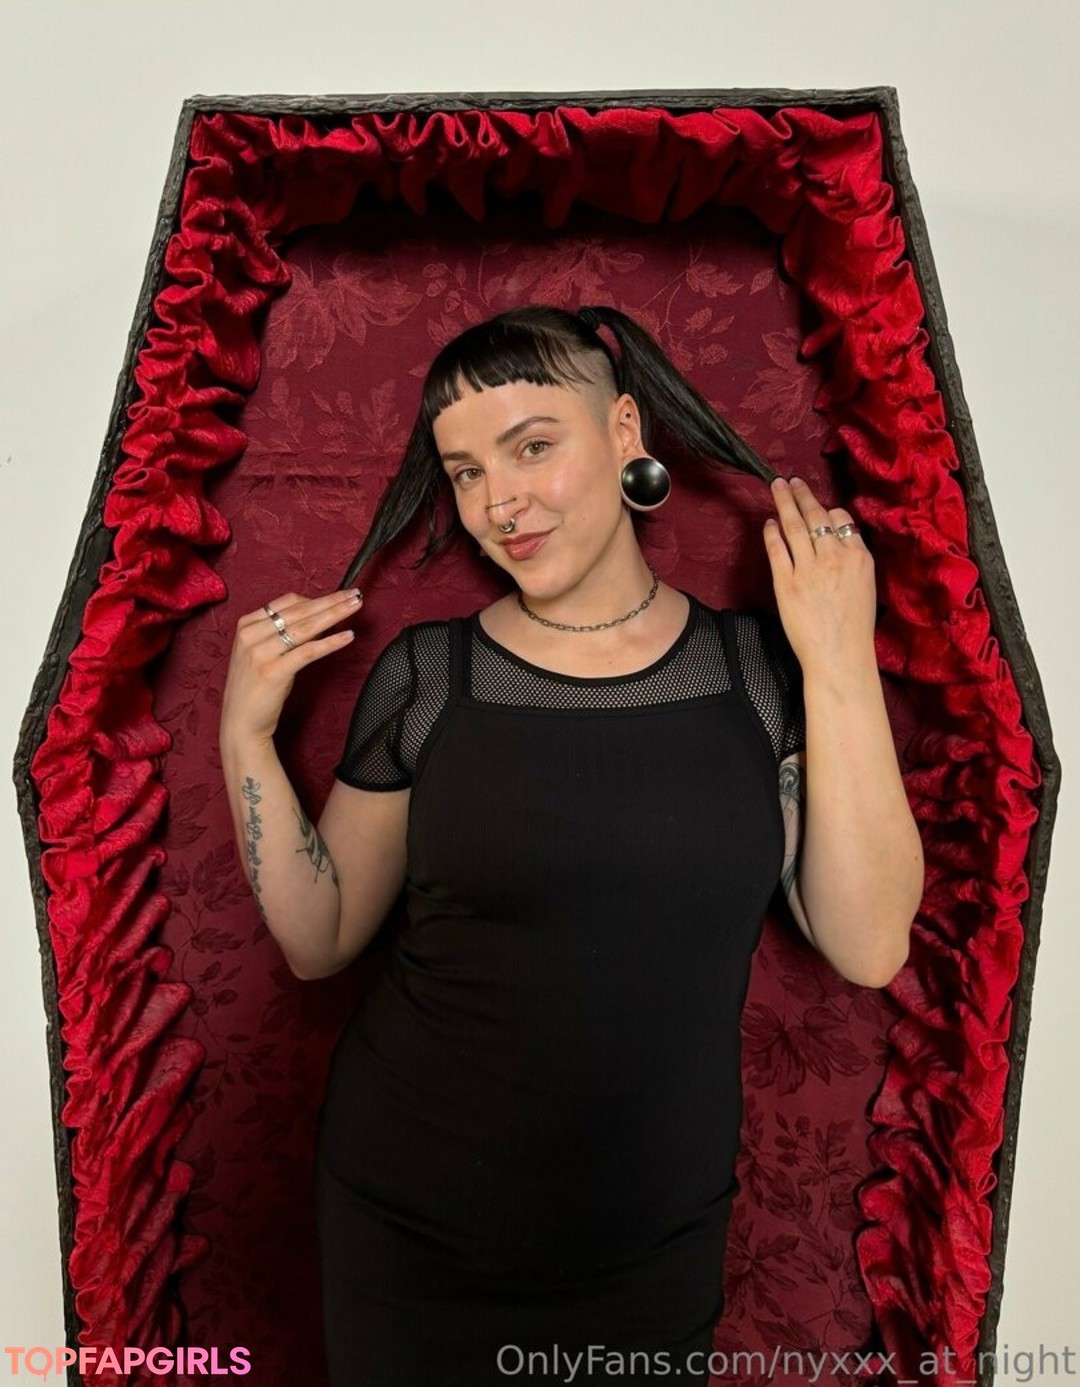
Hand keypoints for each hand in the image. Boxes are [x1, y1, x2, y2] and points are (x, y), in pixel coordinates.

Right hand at [220, 588, 363, 745]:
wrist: (241, 723)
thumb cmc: (257, 689)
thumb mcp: (264, 653)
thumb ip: (283, 634)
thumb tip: (318, 618)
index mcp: (246, 625)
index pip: (287, 603)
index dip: (316, 598)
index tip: (339, 596)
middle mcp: (251, 635)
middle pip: (299, 611)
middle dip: (331, 601)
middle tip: (355, 595)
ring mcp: (260, 653)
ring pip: (305, 627)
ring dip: (334, 614)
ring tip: (356, 607)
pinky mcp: (273, 671)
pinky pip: (308, 651)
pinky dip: (330, 642)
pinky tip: (347, 636)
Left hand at [762, 476, 876, 677]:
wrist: (839, 656)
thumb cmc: (855, 629)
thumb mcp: (866, 587)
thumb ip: (853, 562)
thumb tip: (837, 542)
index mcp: (859, 558)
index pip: (842, 521)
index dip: (828, 511)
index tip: (819, 508)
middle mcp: (834, 558)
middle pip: (816, 517)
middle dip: (802, 495)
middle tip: (791, 481)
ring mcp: (809, 570)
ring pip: (794, 527)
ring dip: (784, 503)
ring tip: (777, 487)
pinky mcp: (786, 583)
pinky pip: (777, 550)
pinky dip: (771, 533)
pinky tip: (768, 523)